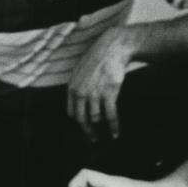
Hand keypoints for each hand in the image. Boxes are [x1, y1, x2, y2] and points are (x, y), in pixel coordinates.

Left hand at [67, 26, 137, 140]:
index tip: (85, 127)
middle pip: (82, 119)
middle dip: (88, 132)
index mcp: (72, 87)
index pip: (72, 113)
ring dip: (102, 129)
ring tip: (108, 135)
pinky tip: (115, 134)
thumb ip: (77, 87)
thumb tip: (79, 103)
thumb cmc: (98, 59)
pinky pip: (110, 116)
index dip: (79, 122)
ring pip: (96, 119)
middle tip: (93, 139)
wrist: (112, 48)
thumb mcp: (81, 71)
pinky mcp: (109, 94)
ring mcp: (94, 94)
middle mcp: (81, 92)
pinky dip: (113, 127)